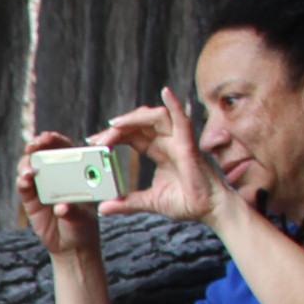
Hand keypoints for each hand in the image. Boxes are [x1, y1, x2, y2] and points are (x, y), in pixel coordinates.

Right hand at [15, 126, 105, 266]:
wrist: (71, 245)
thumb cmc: (84, 225)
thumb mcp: (84, 218)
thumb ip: (73, 211)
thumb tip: (62, 208)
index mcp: (74, 170)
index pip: (63, 148)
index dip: (54, 139)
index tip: (48, 137)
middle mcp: (56, 174)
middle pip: (42, 152)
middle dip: (36, 146)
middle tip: (33, 146)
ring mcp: (42, 185)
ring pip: (29, 166)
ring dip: (26, 164)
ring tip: (29, 171)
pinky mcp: (30, 199)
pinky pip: (23, 186)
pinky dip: (22, 182)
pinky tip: (24, 181)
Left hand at [97, 90, 234, 228]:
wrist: (210, 211)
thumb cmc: (187, 203)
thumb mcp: (149, 202)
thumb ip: (127, 203)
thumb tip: (103, 208)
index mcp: (160, 151)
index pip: (133, 136)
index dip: (113, 136)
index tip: (93, 142)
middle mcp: (169, 141)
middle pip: (139, 124)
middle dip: (117, 128)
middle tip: (97, 139)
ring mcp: (180, 140)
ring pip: (155, 117)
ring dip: (133, 118)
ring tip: (113, 125)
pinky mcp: (189, 145)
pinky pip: (183, 119)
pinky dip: (175, 104)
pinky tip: (166, 92)